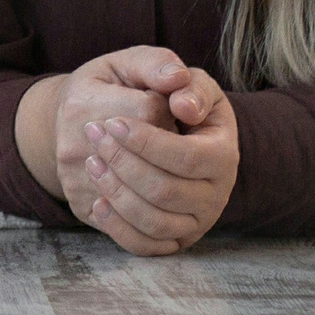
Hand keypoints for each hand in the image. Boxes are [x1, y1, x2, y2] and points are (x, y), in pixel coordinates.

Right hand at [14, 48, 178, 221]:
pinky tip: (162, 202)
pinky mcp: (84, 210)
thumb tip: (179, 80)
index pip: (149, 111)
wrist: (66, 122)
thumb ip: (157, 64)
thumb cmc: (109, 89)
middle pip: (151, 170)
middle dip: (176, 156)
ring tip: (170, 170)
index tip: (166, 106)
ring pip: (145, 208)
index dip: (170, 110)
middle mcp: (72, 146)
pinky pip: (133, 235)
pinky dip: (160, 222)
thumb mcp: (128, 63)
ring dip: (175, 193)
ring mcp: (77, 183)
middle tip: (172, 138)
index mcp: (83, 101)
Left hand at [81, 51, 239, 254]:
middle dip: (124, 164)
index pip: (188, 158)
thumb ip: (165, 68)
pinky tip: (98, 200)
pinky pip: (145, 246)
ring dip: (116, 193)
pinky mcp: (171, 240)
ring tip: (92, 162)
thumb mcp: (158, 70)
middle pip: (166, 192)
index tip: (112, 123)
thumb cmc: (152, 94)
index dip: (147, 142)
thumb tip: (179, 95)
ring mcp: (194, 220)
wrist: (141, 125)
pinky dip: (118, 227)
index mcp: (222, 150)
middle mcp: (216, 192)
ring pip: (154, 222)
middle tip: (92, 137)